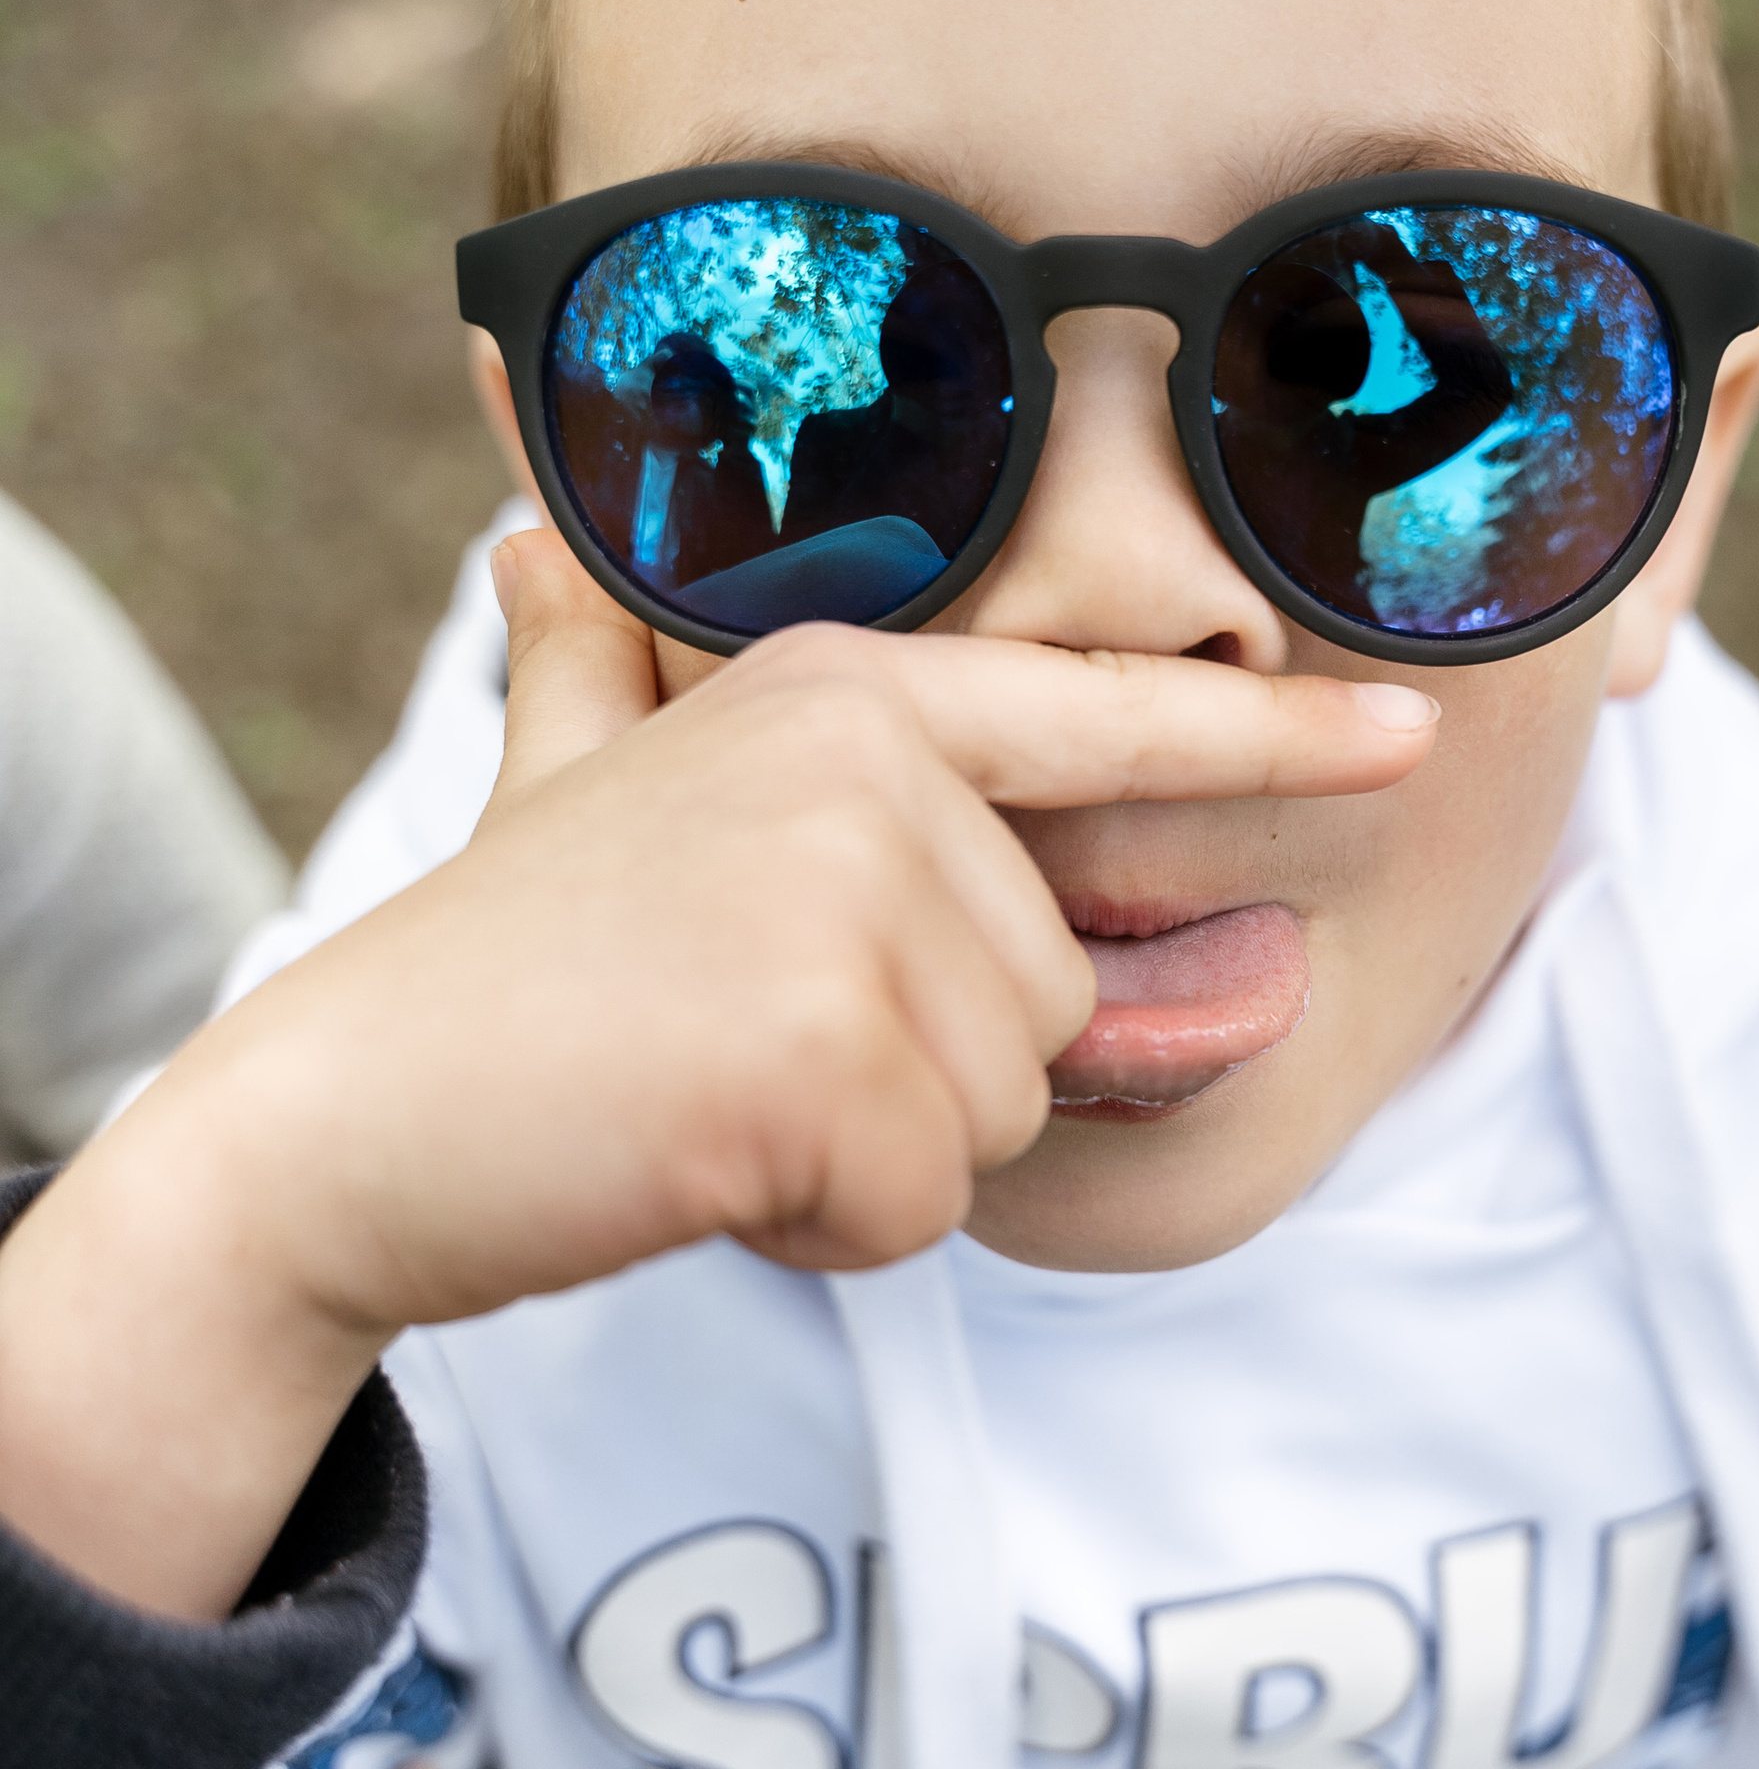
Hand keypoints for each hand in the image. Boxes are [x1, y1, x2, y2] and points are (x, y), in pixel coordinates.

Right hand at [0, 532, 1436, 1617]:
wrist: (337, 1122)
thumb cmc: (491, 971)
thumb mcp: (569, 792)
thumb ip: (600, 681)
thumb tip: (531, 545)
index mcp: (844, 695)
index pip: (1100, 723)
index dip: (1269, 739)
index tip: (1412, 736)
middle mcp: (869, 768)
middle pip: (1050, 997)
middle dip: (915, 1075)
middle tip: (730, 1049)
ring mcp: (851, 902)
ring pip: (1001, 1110)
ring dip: (870, 1155)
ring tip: (707, 1097)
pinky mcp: (824, 1052)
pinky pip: (925, 1197)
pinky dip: (823, 1223)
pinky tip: (696, 1161)